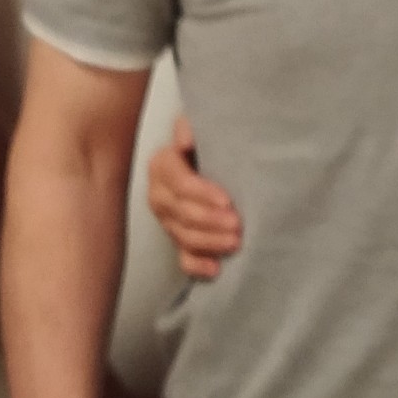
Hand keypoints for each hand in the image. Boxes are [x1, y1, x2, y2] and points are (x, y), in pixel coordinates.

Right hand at [146, 118, 243, 280]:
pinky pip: (182, 257)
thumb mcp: (202, 129)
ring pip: (183, 236)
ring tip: (235, 242)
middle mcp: (159, 193)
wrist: (206, 157)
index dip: (204, 194)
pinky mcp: (177, 237)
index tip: (228, 201)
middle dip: (211, 221)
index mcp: (162, 165)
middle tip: (238, 224)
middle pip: (182, 213)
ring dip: (210, 242)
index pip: (181, 184)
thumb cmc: (208, 142)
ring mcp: (166, 219)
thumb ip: (192, 128)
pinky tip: (215, 268)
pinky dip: (198, 265)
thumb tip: (185, 138)